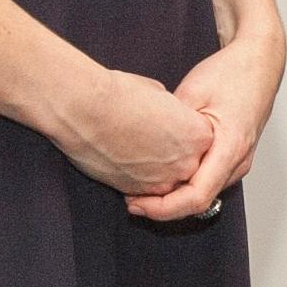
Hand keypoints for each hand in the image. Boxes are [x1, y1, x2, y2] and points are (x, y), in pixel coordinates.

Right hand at [49, 67, 214, 198]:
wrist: (87, 110)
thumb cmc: (120, 95)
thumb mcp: (159, 94)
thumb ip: (171, 113)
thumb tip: (166, 118)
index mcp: (200, 136)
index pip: (199, 141)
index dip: (182, 133)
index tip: (167, 125)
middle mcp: (188, 164)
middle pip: (187, 165)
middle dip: (172, 155)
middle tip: (151, 140)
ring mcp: (163, 181)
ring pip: (167, 181)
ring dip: (156, 171)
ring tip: (136, 151)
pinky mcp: (137, 191)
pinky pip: (145, 190)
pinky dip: (136, 179)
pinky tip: (123, 160)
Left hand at [127, 33, 284, 222]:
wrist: (258, 63)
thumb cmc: (232, 73)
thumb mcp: (192, 92)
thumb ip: (172, 125)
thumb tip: (146, 150)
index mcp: (231, 147)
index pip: (196, 197)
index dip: (163, 208)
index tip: (137, 204)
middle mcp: (239, 162)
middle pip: (199, 202)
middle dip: (163, 207)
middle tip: (130, 200)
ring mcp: (239, 163)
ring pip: (203, 195)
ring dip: (173, 198)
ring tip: (141, 189)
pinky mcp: (233, 158)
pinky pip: (207, 182)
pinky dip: (184, 186)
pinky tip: (162, 177)